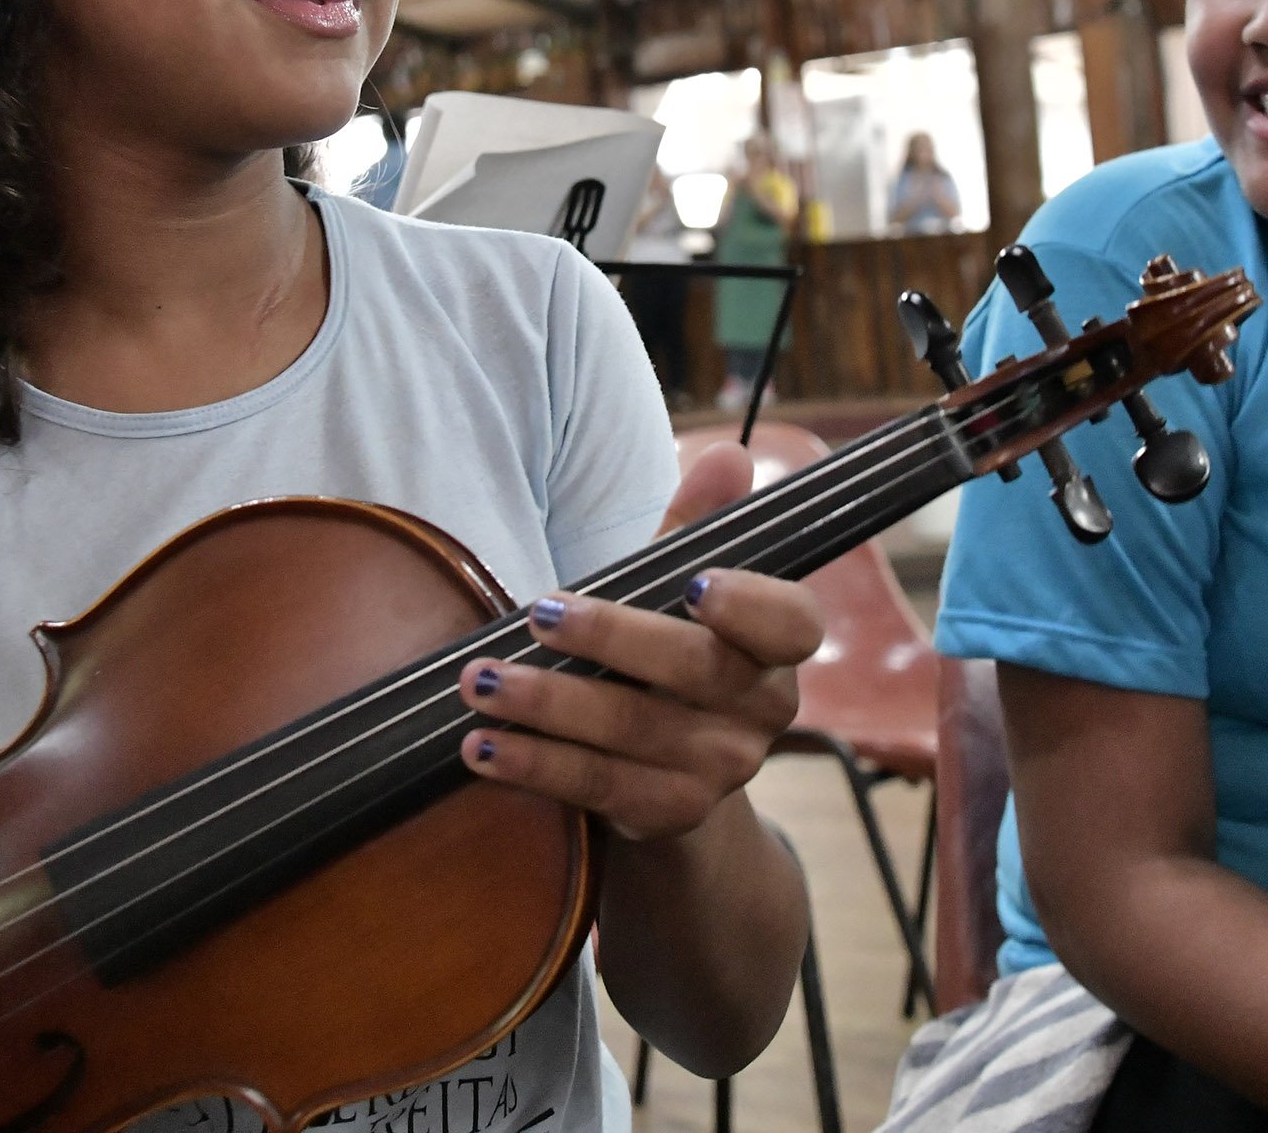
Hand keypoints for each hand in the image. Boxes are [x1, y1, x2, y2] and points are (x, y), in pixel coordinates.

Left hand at [458, 440, 822, 841]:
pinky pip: (599, 786)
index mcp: (779, 645)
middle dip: (610, 639)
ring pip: (631, 731)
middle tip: (535, 615)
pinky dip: (536, 766)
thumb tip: (728, 454)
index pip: (790, 622)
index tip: (690, 581)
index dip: (750, 604)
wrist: (668, 771)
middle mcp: (764, 709)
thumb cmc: (669, 652)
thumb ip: (697, 525)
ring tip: (478, 681)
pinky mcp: (671, 813)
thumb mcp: (679, 587)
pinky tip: (484, 747)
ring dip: (547, 706)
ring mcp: (722, 768)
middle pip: (694, 671)